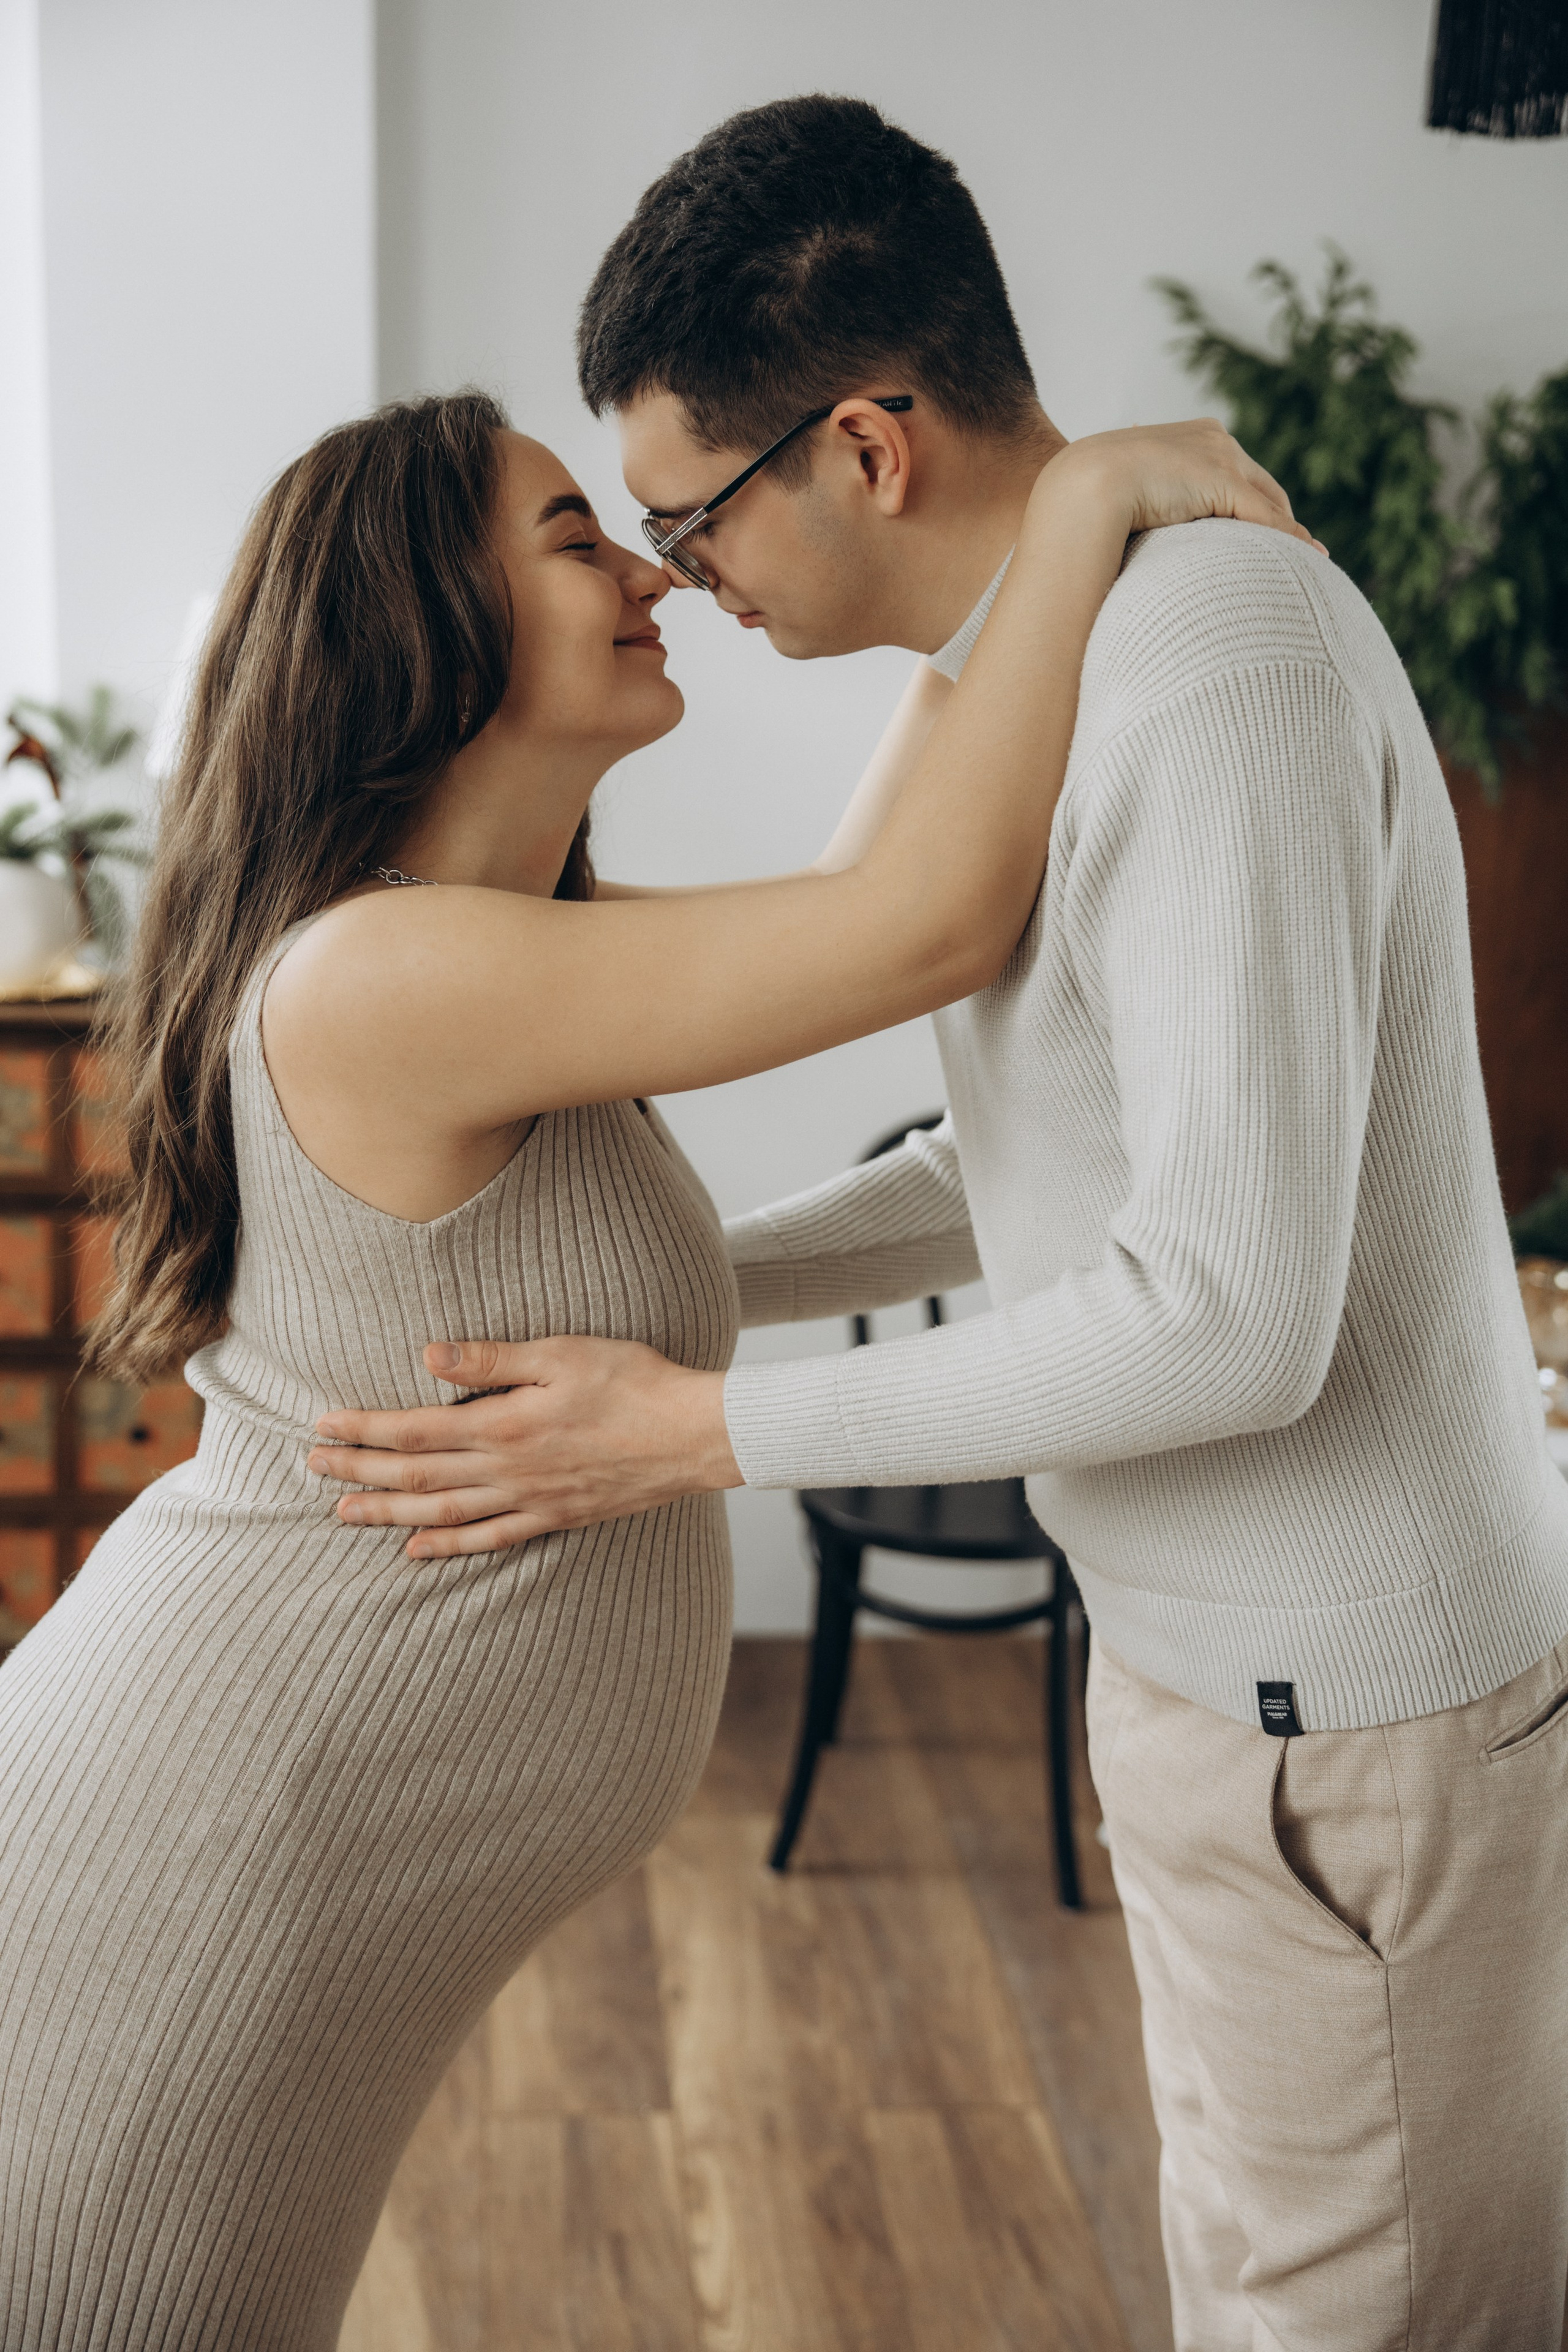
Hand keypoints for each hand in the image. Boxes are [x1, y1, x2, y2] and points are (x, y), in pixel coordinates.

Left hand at [306, 1337, 742, 1555]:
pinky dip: (447, 1546)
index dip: (364, 1429)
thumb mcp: (562, 1353)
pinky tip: (416, 1549)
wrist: (692, 1434)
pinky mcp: (554, 1517)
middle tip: (314, 1468)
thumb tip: (428, 1355)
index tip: (323, 1426)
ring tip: (344, 1512)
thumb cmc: (633, 1381)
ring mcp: (530, 1499)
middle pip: (417, 1475)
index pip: (415, 1429)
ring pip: (442, 1513)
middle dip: (360, 1471)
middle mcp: (508, 1469)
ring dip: (388, 1513)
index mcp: (505, 1424)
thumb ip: (493, 1360)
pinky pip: (489, 1538)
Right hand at [1033, 418, 1322, 550]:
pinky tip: (1309, 559)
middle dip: (1276, 518)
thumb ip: (1151, 502)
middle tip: (1287, 553)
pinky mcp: (1224, 482)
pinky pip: (1268, 518)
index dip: (1251, 503)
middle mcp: (1214, 438)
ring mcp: (1221, 457)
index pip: (1237, 472)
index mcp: (1193, 436)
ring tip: (1303, 562)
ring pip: (1268, 501)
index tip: (1259, 533)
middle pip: (1261, 484)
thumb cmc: (1092, 499)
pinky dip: (1290, 539)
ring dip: (1285, 533)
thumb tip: (1145, 526)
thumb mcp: (1131, 496)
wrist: (1083, 487)